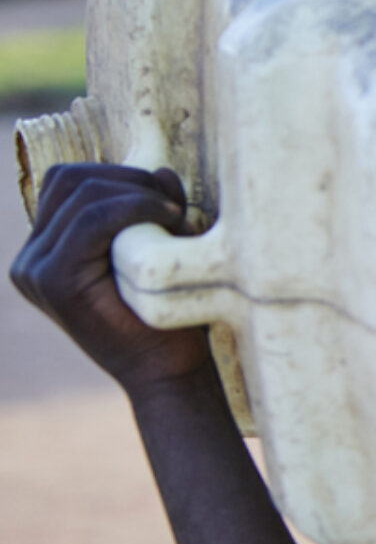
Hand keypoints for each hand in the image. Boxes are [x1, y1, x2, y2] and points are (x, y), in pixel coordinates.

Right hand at [11, 163, 215, 394]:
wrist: (168, 372)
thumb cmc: (171, 314)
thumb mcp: (160, 248)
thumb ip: (152, 208)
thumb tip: (160, 170)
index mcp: (49, 248)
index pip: (69, 181)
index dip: (122, 175)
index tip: (169, 201)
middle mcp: (31, 257)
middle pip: (70, 178)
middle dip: (130, 179)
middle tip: (175, 207)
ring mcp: (34, 269)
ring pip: (80, 192)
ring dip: (136, 194)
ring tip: (175, 217)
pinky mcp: (51, 280)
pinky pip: (90, 220)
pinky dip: (133, 208)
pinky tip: (168, 219)